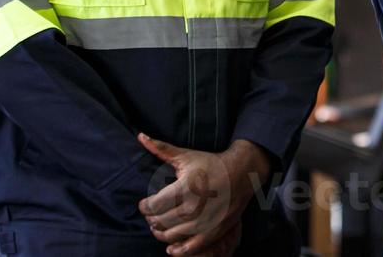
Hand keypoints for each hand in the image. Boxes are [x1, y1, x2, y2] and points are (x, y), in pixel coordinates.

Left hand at [138, 134, 268, 255]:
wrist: (241, 173)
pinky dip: (177, 251)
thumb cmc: (210, 163)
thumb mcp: (186, 155)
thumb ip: (161, 148)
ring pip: (170, 236)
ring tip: (160, 225)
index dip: (144, 206)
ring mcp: (204, 221)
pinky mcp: (213, 231)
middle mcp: (193, 207)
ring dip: (160, 232)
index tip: (145, 202)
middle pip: (159, 221)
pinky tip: (171, 247)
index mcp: (185, 188)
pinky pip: (189, 248)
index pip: (153, 206)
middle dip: (151, 218)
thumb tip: (141, 136)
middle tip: (153, 213)